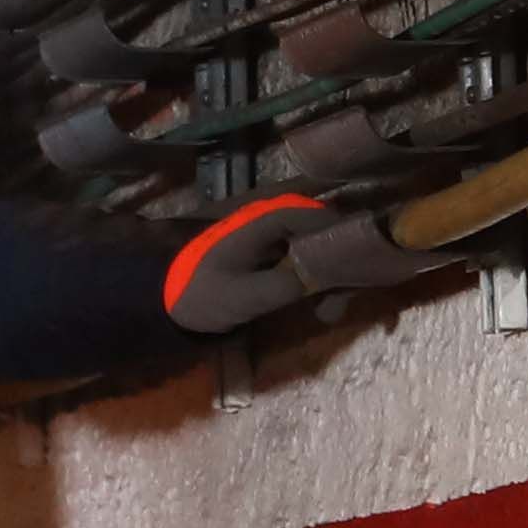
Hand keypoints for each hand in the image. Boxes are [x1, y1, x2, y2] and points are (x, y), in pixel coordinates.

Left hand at [161, 191, 335, 335]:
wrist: (162, 300)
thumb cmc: (200, 293)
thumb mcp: (246, 295)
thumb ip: (290, 283)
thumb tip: (332, 278)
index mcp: (265, 217)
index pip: (321, 215)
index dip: (348, 238)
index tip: (365, 269)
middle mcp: (274, 218)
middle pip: (326, 229)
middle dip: (345, 260)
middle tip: (348, 297)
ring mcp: (273, 236)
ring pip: (319, 246)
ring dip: (333, 276)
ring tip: (330, 312)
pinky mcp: (271, 254)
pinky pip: (305, 260)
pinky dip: (318, 281)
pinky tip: (322, 309)